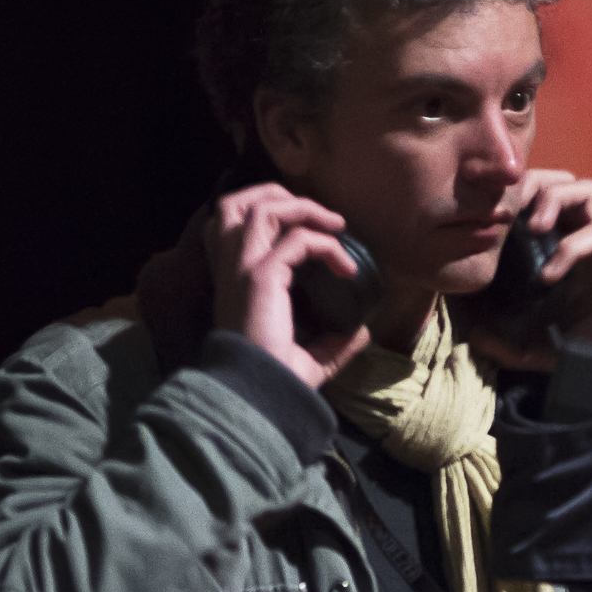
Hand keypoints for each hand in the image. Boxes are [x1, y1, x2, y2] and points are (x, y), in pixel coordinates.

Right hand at [205, 183, 370, 387]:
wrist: (258, 397)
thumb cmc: (276, 381)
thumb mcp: (308, 358)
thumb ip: (332, 344)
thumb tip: (362, 334)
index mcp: (233, 282)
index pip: (229, 225)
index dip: (267, 213)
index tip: (314, 231)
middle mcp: (231, 270)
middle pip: (236, 204)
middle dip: (279, 194)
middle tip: (321, 214)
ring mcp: (242, 269)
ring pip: (263, 209)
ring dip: (304, 207)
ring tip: (338, 225)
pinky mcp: (260, 276)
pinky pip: (298, 240)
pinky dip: (327, 245)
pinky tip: (348, 268)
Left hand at [471, 170, 591, 370]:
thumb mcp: (546, 347)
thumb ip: (512, 344)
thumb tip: (476, 337)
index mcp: (564, 243)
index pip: (537, 197)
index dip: (510, 196)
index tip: (484, 218)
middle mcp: (585, 233)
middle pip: (558, 178)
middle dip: (529, 184)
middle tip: (506, 211)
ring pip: (583, 188)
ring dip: (553, 198)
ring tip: (532, 228)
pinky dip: (569, 246)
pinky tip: (550, 276)